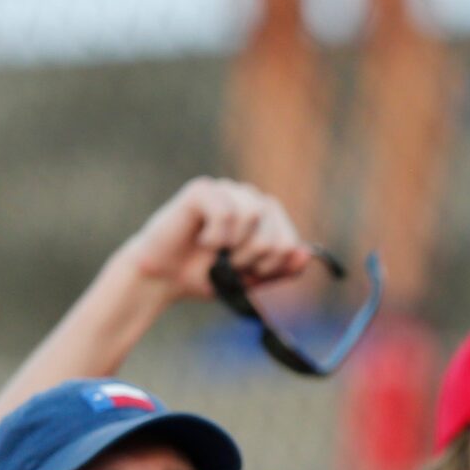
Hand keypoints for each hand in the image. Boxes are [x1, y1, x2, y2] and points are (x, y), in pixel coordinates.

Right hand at [118, 176, 314, 298]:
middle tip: (231, 265)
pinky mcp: (202, 189)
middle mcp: (248, 198)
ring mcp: (225, 191)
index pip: (289, 240)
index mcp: (264, 218)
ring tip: (217, 254)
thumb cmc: (206, 276)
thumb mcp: (250, 280)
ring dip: (235, 247)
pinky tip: (203, 241)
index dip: (273, 264)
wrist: (164, 278)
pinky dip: (216, 236)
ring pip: (253, 213)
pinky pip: (226, 211)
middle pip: (274, 226)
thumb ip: (280, 269)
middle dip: (255, 257)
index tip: (251, 274)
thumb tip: (306, 253)